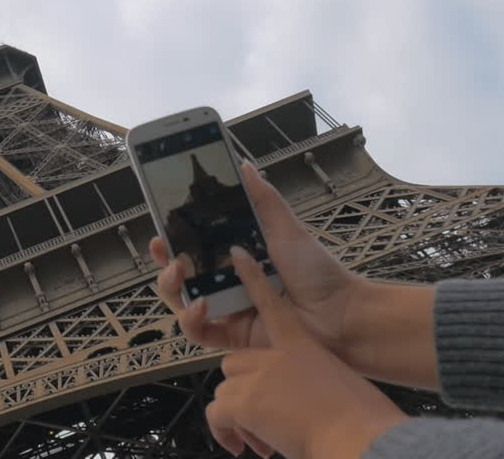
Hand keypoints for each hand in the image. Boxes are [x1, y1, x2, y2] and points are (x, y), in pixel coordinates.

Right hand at [150, 161, 364, 357]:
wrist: (341, 314)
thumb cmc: (317, 272)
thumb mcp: (286, 229)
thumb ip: (263, 199)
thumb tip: (245, 165)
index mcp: (235, 260)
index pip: (193, 249)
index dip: (172, 239)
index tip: (162, 226)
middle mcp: (226, 286)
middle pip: (180, 277)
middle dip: (163, 263)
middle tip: (163, 249)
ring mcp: (227, 312)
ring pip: (181, 304)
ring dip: (171, 288)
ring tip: (179, 272)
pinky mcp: (232, 338)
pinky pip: (199, 332)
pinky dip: (192, 319)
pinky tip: (201, 304)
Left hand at [207, 247, 407, 458]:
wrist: (358, 435)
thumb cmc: (360, 417)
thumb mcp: (336, 386)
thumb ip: (311, 382)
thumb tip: (300, 403)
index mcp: (302, 344)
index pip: (272, 303)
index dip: (253, 279)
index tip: (239, 255)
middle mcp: (276, 352)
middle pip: (235, 361)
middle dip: (243, 391)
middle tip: (265, 420)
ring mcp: (258, 373)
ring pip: (225, 391)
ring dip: (238, 418)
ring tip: (262, 442)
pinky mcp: (244, 398)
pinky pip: (215, 413)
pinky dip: (222, 432)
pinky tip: (236, 447)